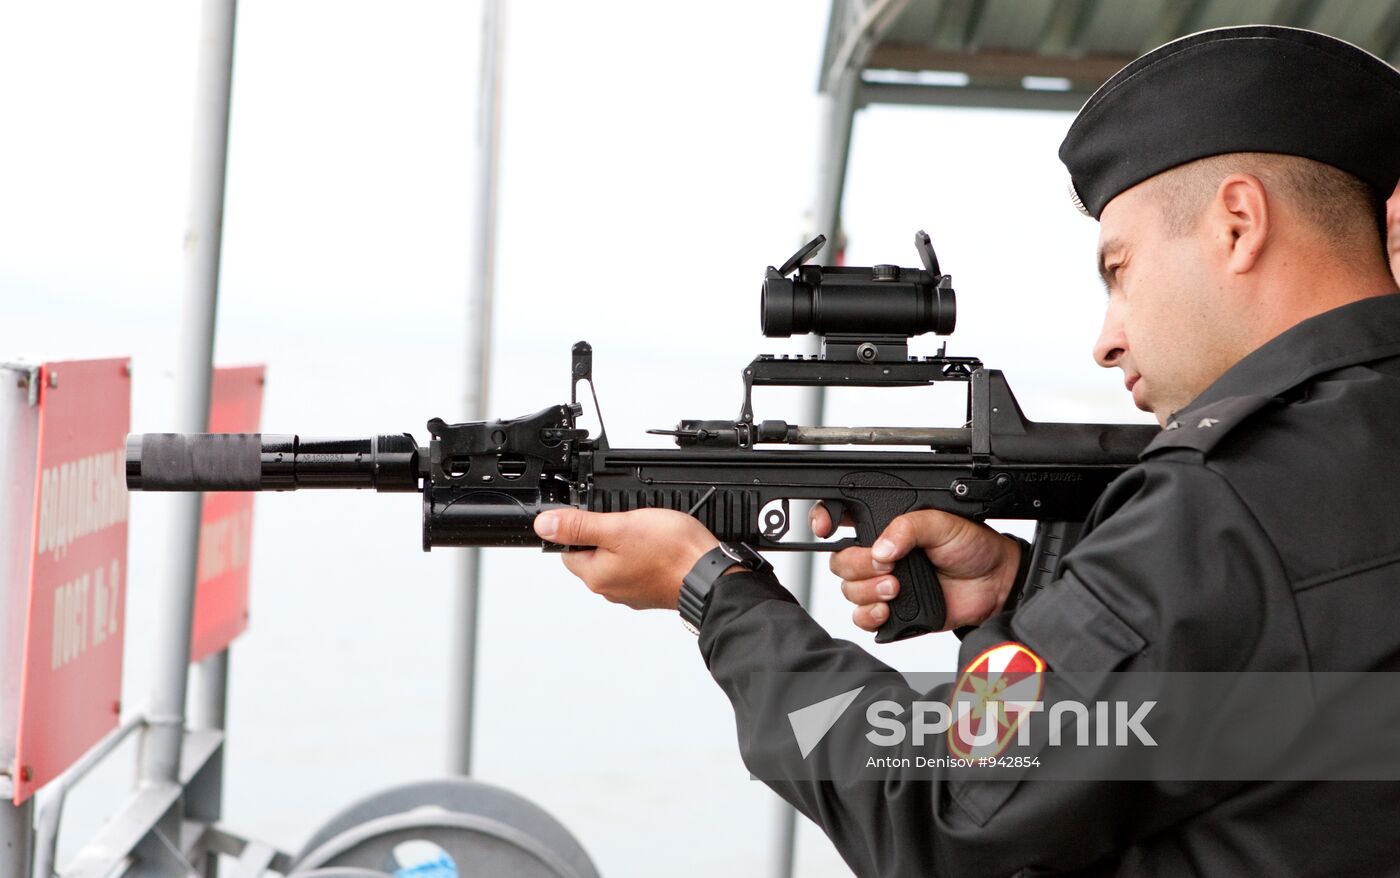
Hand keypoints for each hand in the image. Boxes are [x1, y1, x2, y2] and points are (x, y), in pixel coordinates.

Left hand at [533, 507, 720, 609]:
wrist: (710, 575)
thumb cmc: (671, 552)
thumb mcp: (619, 527)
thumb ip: (579, 526)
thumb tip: (544, 526)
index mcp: (596, 575)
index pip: (568, 548)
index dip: (581, 527)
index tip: (602, 517)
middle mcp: (610, 589)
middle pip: (593, 553)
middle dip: (607, 534)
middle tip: (630, 522)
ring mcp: (632, 592)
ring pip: (618, 559)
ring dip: (628, 544)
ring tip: (649, 533)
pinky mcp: (652, 590)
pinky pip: (639, 567)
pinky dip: (647, 555)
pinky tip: (661, 546)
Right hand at [811, 504, 1021, 632]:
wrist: (994, 583)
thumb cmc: (971, 546)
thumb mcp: (941, 522)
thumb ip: (908, 528)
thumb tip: (881, 548)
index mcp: (885, 526)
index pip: (841, 517)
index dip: (824, 520)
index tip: (826, 529)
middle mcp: (879, 554)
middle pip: (840, 561)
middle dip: (858, 566)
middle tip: (888, 568)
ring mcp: (882, 583)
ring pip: (849, 590)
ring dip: (868, 591)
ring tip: (897, 588)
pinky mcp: (891, 611)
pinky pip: (861, 618)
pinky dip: (869, 615)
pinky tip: (888, 609)